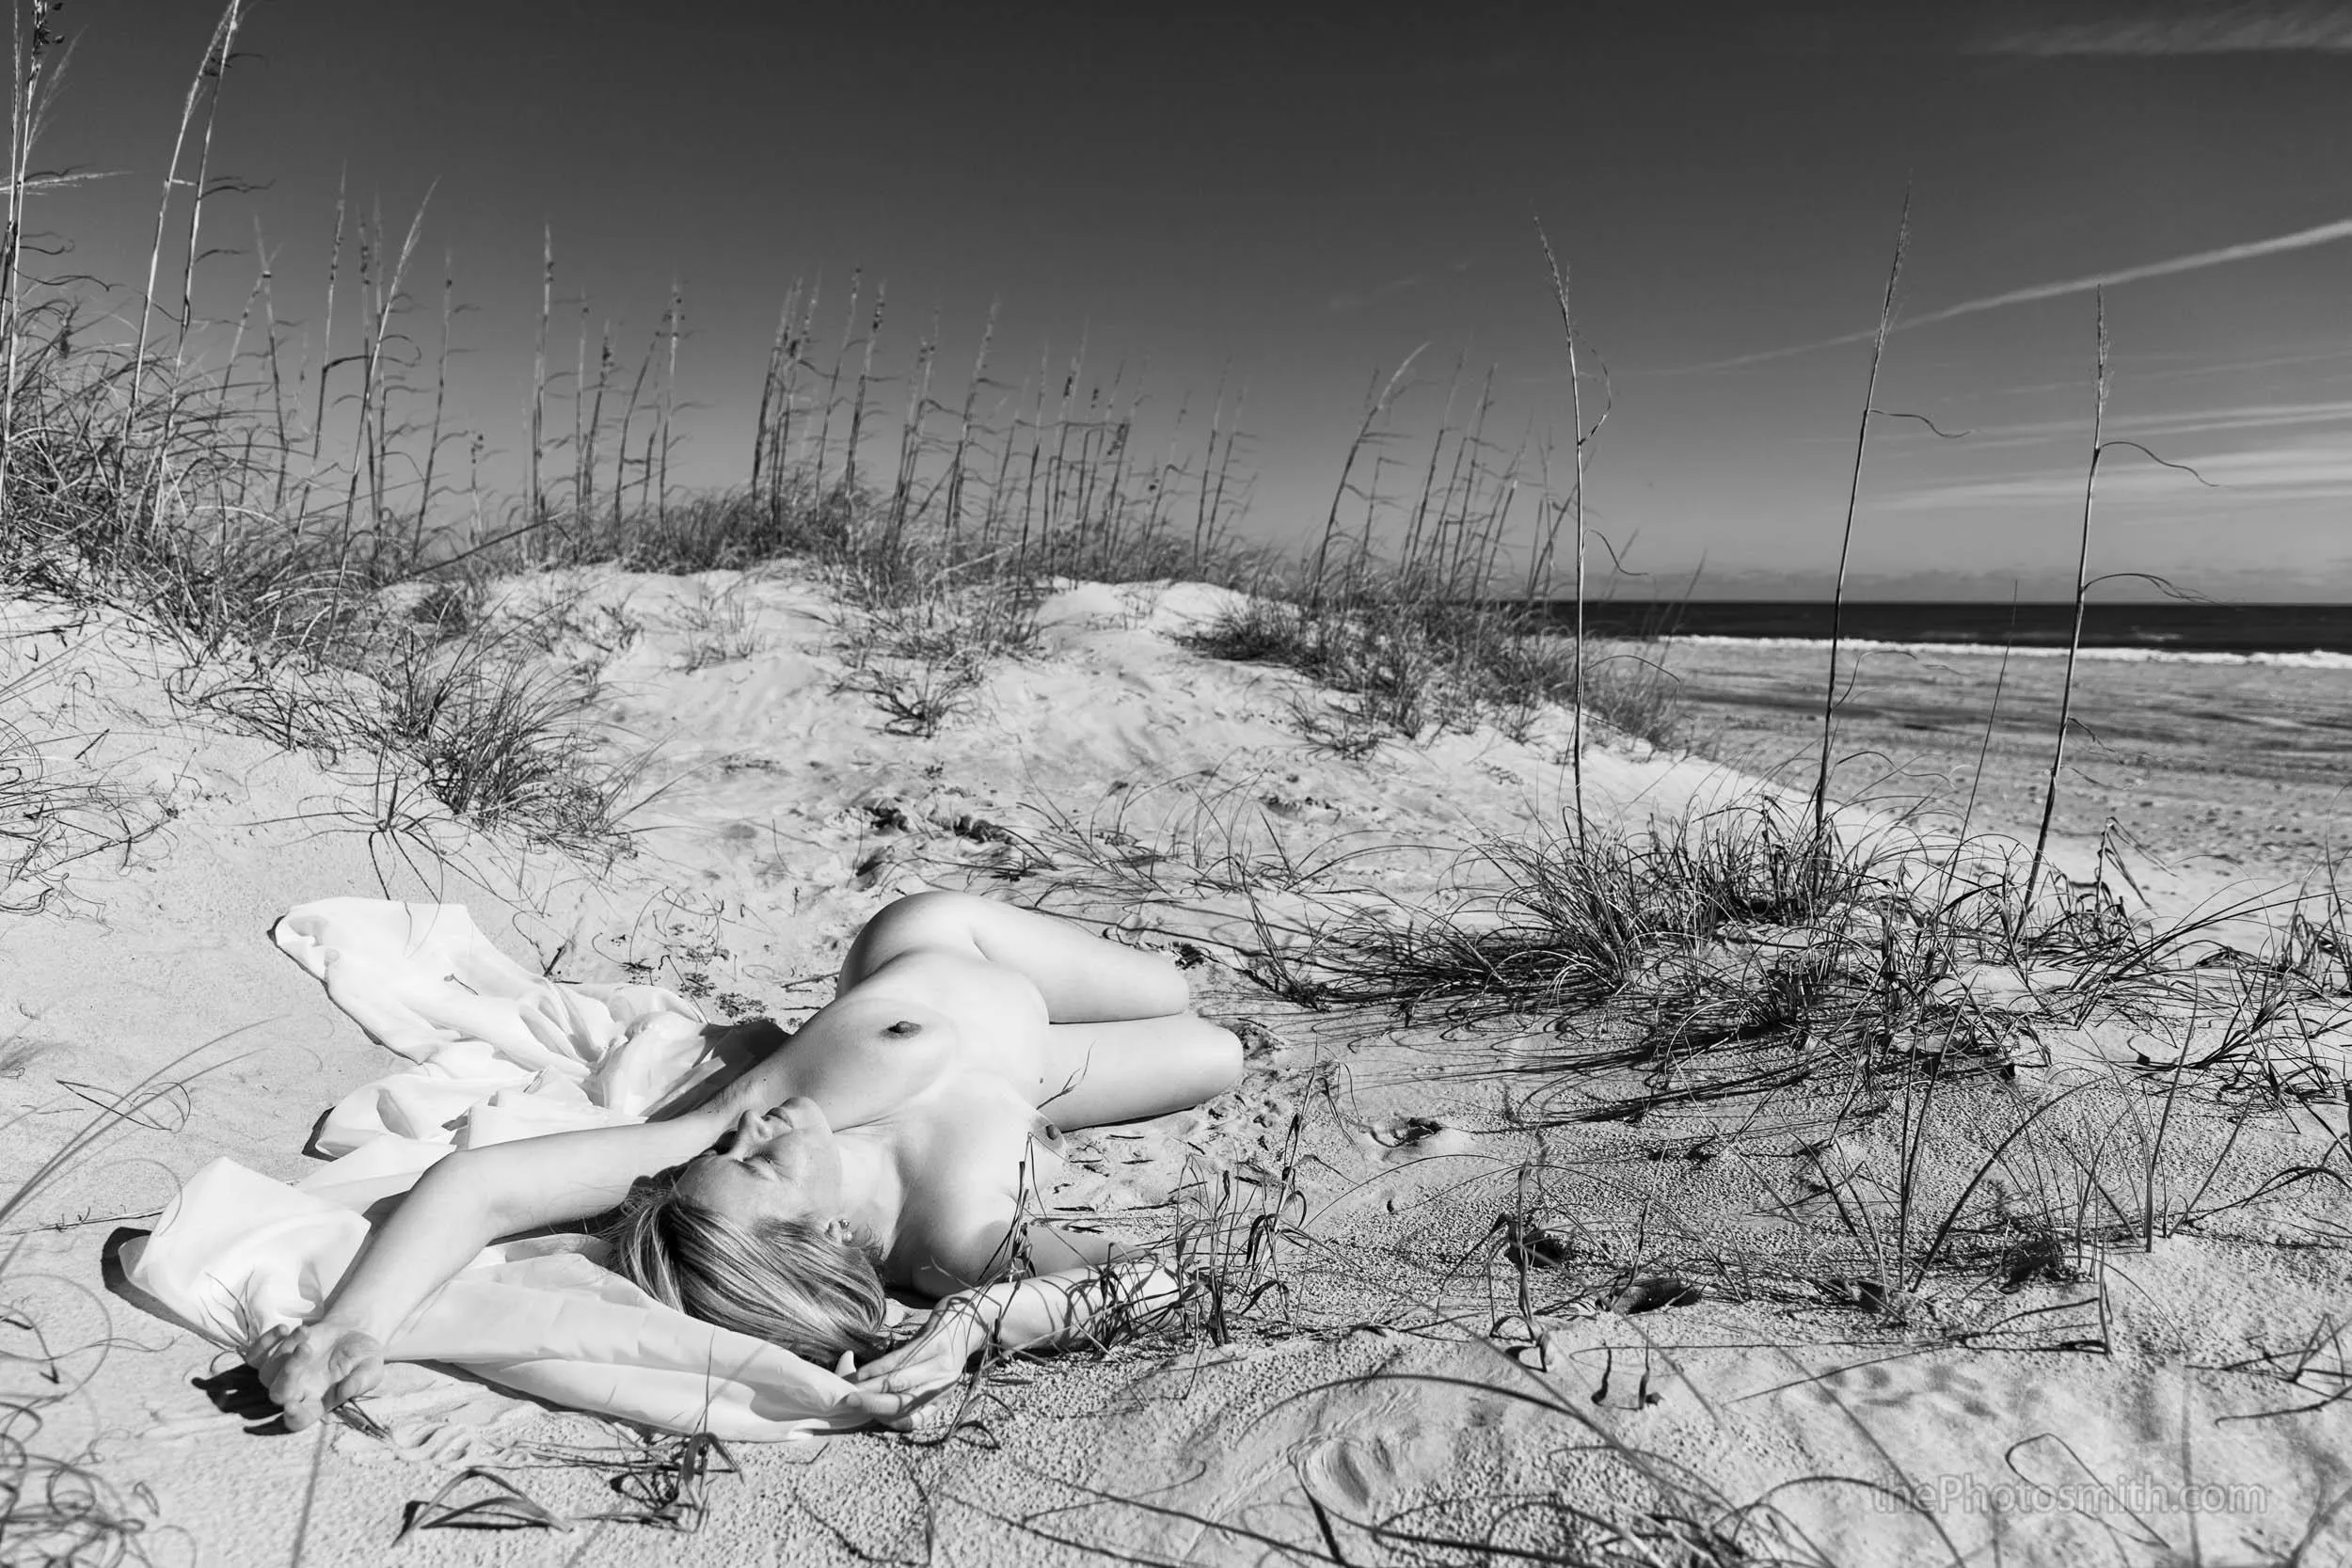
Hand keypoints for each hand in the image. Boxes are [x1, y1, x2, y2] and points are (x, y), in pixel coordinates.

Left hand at [245, 1320, 384, 1431]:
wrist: (352, 1333)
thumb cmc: (363, 1356)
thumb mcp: (372, 1368)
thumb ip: (361, 1381)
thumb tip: (346, 1391)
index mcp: (318, 1403)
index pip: (298, 1420)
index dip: (293, 1417)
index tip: (291, 1406)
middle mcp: (295, 1393)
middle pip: (277, 1394)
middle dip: (288, 1373)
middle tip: (307, 1349)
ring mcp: (281, 1374)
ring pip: (266, 1374)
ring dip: (283, 1351)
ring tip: (306, 1331)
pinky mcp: (274, 1355)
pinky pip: (254, 1356)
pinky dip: (263, 1343)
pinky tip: (284, 1329)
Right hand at [849, 1294, 994, 1412]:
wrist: (969, 1315)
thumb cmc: (942, 1347)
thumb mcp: (932, 1375)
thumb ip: (910, 1390)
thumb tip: (874, 1402)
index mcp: (941, 1396)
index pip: (912, 1420)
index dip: (886, 1422)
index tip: (863, 1418)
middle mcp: (942, 1384)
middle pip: (902, 1404)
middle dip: (872, 1407)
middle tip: (846, 1406)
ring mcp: (939, 1363)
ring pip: (899, 1383)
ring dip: (870, 1389)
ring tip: (849, 1391)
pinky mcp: (933, 1341)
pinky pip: (900, 1359)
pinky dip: (877, 1368)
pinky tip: (861, 1372)